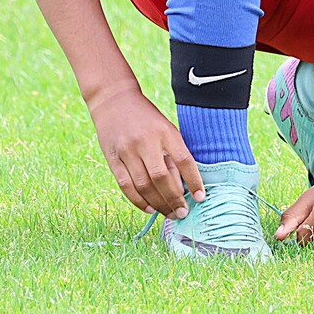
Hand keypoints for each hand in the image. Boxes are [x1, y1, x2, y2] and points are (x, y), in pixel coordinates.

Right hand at [86, 88, 203, 220]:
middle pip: (162, 178)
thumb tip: (183, 185)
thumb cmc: (146, 117)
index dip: (194, 181)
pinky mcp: (113, 159)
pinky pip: (126, 186)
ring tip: (169, 213)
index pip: (184, 161)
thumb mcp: (165, 128)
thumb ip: (173, 153)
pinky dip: (139, 201)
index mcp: (165, 132)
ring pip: (144, 186)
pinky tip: (150, 209)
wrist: (114, 100)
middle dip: (174, 199)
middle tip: (183, 213)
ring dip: (158, 204)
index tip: (200, 197)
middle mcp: (146, 141)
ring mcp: (127, 151)